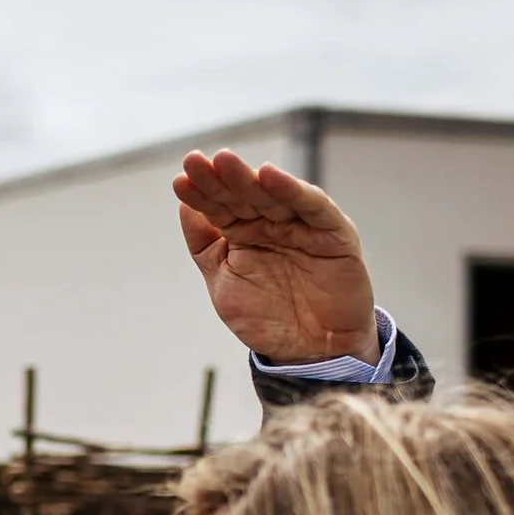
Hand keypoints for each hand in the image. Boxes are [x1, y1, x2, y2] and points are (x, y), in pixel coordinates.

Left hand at [174, 148, 377, 364]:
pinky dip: (292, 190)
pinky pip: (312, 206)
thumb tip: (183, 207)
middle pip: (243, 195)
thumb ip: (204, 247)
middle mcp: (272, 223)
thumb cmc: (267, 318)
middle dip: (219, 178)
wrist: (312, 352)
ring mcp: (302, 225)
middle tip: (196, 161)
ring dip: (249, 178)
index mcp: (244, 233)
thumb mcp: (223, 284)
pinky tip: (269, 175)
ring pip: (273, 194)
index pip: (219, 207)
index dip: (200, 193)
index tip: (180, 181)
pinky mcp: (333, 232)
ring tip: (224, 162)